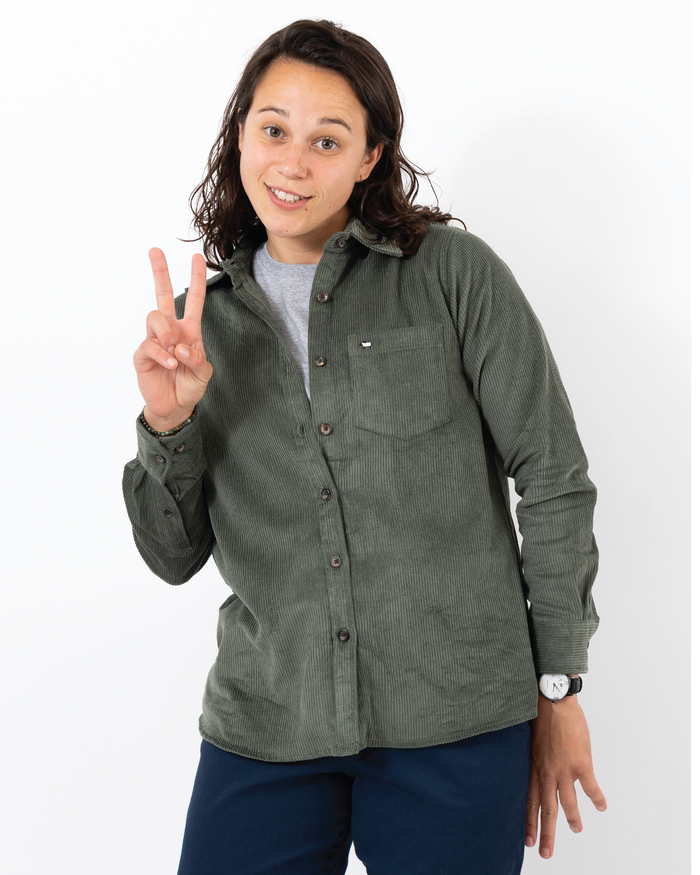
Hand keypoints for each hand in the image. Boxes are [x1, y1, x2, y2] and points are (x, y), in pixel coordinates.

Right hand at [134, 249, 212, 429]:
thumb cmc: (189, 385)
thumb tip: (178, 345)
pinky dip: (161, 354)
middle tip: (155, 250)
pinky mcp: (142, 354)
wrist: (175, 406)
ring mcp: (155, 340)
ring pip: (154, 317)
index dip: (196, 279)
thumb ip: (196, 357)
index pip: (193, 300)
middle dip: (159, 272)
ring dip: (166, 333)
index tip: (196, 257)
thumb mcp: (203, 373)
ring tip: (174, 352)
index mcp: (189, 330)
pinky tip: (170, 364)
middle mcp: (170, 330)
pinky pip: (149, 345)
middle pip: (162, 295)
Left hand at [526, 695, 606, 858]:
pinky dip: (596, 799)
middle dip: (546, 833)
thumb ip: (535, 759)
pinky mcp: (580, 763)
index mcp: (534, 767)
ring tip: (576, 830)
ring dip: (572, 819)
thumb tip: (538, 768)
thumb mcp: (530, 741)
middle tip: (545, 853)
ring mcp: (563, 769)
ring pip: (568, 803)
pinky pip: (590, 788)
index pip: (529, 801)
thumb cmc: (541, 715)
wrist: (552, 701)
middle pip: (546, 809)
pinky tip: (601, 807)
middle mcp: (547, 772)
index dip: (528, 821)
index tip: (527, 840)